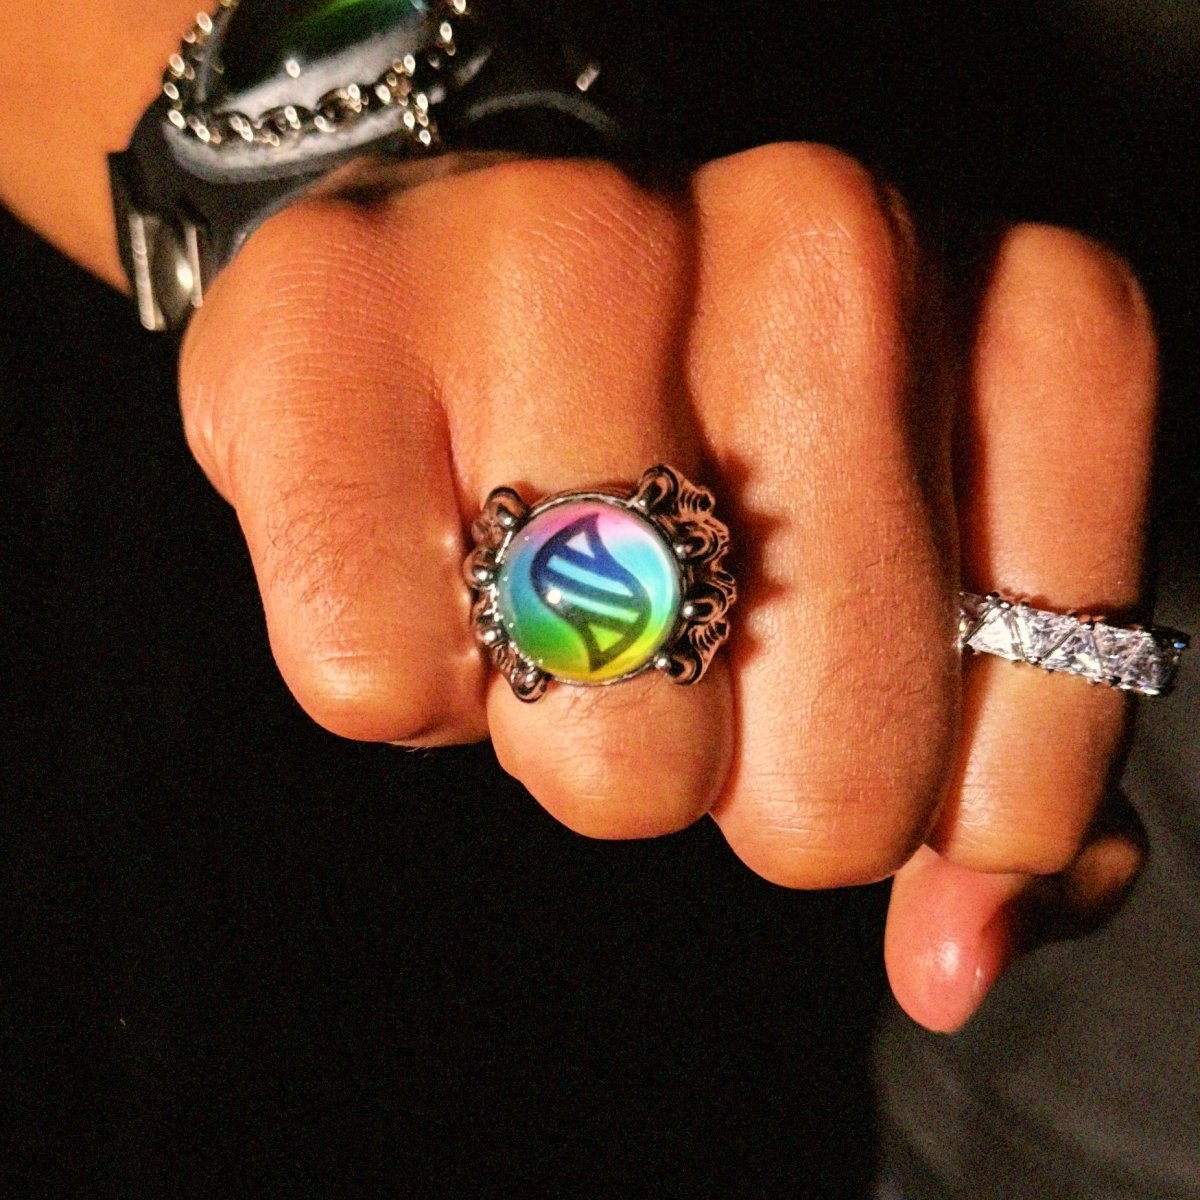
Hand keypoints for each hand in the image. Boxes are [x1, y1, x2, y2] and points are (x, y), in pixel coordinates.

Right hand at [179, 146, 1155, 1029]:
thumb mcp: (910, 585)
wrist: (473, 263)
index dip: (996, 793)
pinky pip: (380, 681)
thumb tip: (951, 960)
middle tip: (697, 672)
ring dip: (579, 738)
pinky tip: (427, 554)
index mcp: (993, 306)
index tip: (913, 772)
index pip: (1065, 666)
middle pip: (842, 763)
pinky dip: (410, 682)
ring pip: (610, 747)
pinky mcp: (329, 316)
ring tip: (558, 606)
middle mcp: (813, 240)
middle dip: (759, 787)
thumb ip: (995, 775)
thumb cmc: (706, 439)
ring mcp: (561, 251)